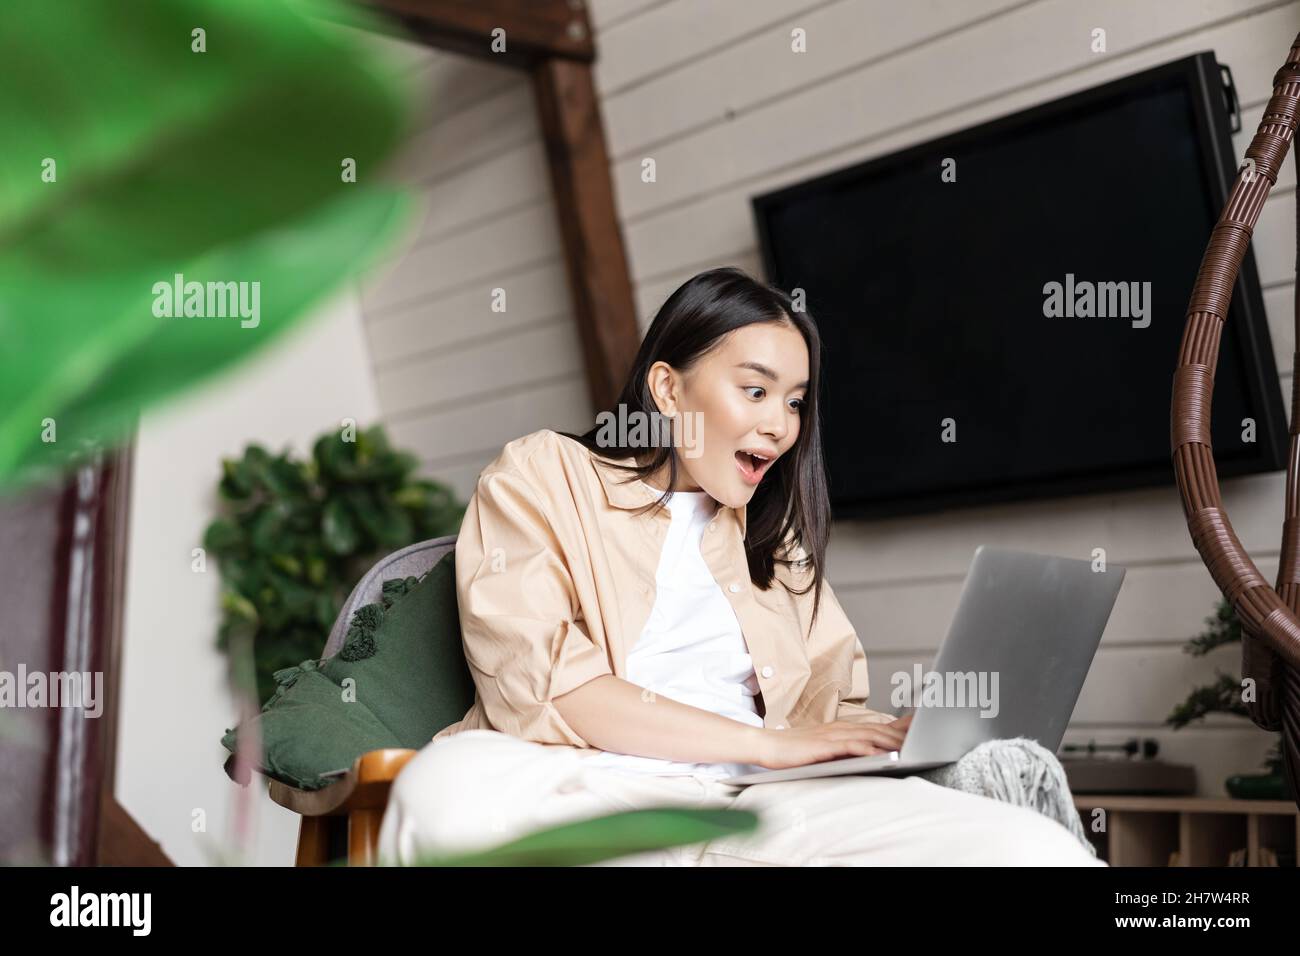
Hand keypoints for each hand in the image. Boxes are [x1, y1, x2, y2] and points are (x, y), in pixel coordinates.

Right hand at [754, 713, 913, 769]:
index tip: (921, 724)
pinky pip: (850, 746)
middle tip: (926, 733)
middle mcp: (841, 728)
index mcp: (842, 729)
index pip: (877, 725)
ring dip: (891, 739)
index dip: (900, 724)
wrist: (766, 746)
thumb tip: (869, 754)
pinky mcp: (823, 746)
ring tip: (912, 743)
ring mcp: (832, 736)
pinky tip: (881, 753)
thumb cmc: (794, 751)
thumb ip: (846, 749)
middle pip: (878, 729)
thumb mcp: (824, 748)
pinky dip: (868, 748)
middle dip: (903, 732)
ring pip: (868, 735)